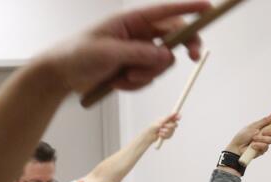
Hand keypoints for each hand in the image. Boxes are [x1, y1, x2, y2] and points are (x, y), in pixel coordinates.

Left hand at [40, 2, 210, 95]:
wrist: (62, 75)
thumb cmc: (78, 54)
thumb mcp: (108, 53)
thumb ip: (139, 53)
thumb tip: (167, 55)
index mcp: (132, 20)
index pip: (166, 12)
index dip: (188, 9)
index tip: (208, 8)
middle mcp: (138, 33)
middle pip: (174, 38)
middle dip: (183, 48)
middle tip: (194, 57)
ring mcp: (137, 52)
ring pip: (162, 63)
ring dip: (145, 75)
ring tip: (121, 77)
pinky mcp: (134, 68)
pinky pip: (149, 79)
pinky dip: (135, 85)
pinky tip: (117, 83)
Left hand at [153, 111, 180, 141]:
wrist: (149, 135)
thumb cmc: (153, 127)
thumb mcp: (161, 121)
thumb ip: (168, 117)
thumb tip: (174, 112)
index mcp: (167, 119)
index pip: (175, 117)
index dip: (178, 117)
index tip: (179, 117)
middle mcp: (168, 124)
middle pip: (175, 125)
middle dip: (169, 126)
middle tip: (163, 126)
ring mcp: (168, 130)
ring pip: (172, 131)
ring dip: (165, 132)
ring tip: (160, 131)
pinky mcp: (168, 135)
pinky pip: (170, 136)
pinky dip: (164, 136)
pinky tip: (160, 135)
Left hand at [226, 112, 270, 161]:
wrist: (236, 148)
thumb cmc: (242, 136)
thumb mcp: (253, 126)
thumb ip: (263, 121)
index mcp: (264, 126)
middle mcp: (266, 134)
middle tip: (264, 132)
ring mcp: (265, 142)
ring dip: (262, 139)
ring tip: (253, 140)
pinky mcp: (262, 150)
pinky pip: (266, 147)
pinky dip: (259, 146)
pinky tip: (253, 146)